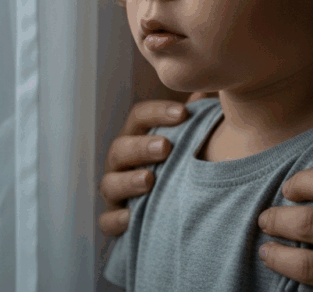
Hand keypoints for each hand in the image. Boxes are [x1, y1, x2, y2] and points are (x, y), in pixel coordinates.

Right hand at [98, 92, 214, 236]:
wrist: (169, 213)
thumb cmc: (178, 168)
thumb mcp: (186, 142)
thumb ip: (193, 120)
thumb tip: (205, 91)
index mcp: (136, 138)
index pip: (139, 117)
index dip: (157, 112)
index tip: (183, 113)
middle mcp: (120, 163)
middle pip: (120, 148)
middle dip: (141, 146)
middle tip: (165, 146)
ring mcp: (115, 192)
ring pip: (110, 184)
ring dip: (128, 181)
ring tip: (150, 180)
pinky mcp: (114, 220)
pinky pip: (106, 221)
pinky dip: (116, 220)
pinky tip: (132, 218)